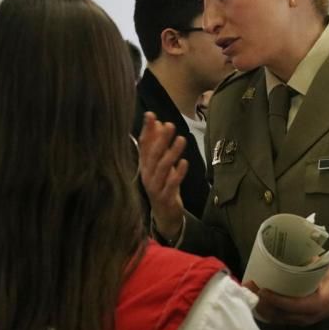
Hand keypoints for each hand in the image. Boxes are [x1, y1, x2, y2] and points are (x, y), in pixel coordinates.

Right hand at [138, 112, 187, 239]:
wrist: (164, 214)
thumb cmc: (162, 185)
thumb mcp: (160, 163)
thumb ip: (158, 144)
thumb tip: (160, 122)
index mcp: (144, 165)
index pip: (143, 145)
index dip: (147, 130)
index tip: (151, 115)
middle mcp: (147, 174)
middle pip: (153, 155)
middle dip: (161, 139)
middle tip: (170, 125)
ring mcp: (155, 186)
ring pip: (162, 168)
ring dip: (172, 153)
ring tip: (181, 139)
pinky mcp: (165, 197)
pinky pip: (171, 184)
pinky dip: (178, 173)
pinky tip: (184, 162)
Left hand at [245, 266, 328, 325]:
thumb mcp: (327, 271)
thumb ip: (311, 262)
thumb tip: (293, 248)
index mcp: (317, 304)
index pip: (293, 305)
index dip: (276, 299)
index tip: (262, 290)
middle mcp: (306, 317)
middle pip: (279, 314)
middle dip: (262, 302)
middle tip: (249, 286)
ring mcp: (300, 321)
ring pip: (276, 318)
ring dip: (260, 306)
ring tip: (248, 292)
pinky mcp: (296, 321)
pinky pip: (277, 319)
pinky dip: (265, 311)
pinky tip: (256, 300)